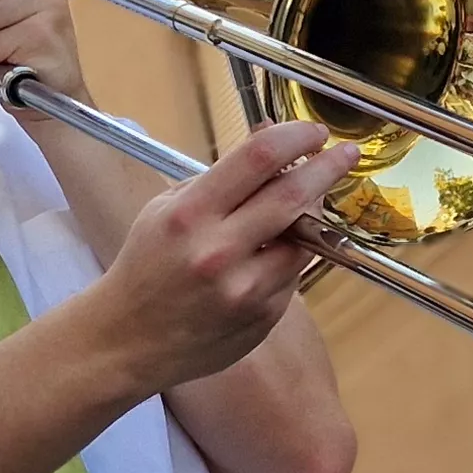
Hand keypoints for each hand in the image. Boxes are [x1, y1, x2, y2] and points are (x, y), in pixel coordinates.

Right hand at [92, 121, 351, 390]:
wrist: (127, 340)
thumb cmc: (146, 265)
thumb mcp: (168, 208)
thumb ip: (222, 177)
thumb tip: (271, 137)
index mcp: (189, 215)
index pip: (257, 159)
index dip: (295, 137)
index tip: (314, 131)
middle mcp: (219, 252)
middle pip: (293, 196)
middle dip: (327, 168)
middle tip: (345, 154)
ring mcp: (245, 290)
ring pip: (303, 239)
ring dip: (311, 217)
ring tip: (304, 205)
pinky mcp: (263, 317)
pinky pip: (292, 273)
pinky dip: (291, 256)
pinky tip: (270, 253)